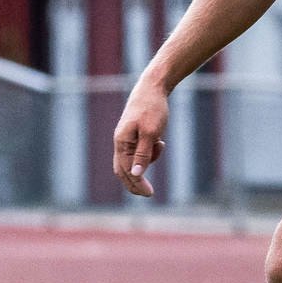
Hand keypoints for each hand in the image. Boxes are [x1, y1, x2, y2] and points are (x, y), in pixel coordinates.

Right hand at [113, 78, 168, 197]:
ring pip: (133, 160)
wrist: (153, 88)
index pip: (126, 171)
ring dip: (147, 161)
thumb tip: (136, 174)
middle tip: (149, 193)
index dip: (137, 184)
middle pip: (124, 170)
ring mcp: (126, 138)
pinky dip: (150, 152)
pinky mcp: (134, 134)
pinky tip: (160, 142)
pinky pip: (139, 151)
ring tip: (160, 146)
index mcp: (121, 142)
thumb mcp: (150, 133)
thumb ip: (143, 154)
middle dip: (135, 183)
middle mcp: (121, 142)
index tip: (149, 194)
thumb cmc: (152, 109)